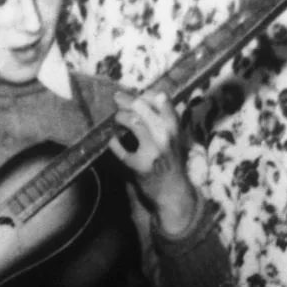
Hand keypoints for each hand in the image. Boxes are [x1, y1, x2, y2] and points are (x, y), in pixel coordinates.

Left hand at [109, 89, 200, 234]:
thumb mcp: (174, 138)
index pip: (160, 99)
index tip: (134, 96)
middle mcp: (165, 136)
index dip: (144, 95)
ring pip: (133, 123)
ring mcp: (153, 151)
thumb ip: (163, 120)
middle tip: (116, 98)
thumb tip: (144, 98)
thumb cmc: (170, 162)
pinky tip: (111, 140)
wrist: (172, 191)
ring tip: (115, 119)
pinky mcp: (139, 166)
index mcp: (175, 127)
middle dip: (127, 101)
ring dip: (120, 118)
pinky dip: (113, 143)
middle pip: (143, 108)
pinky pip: (121, 150)